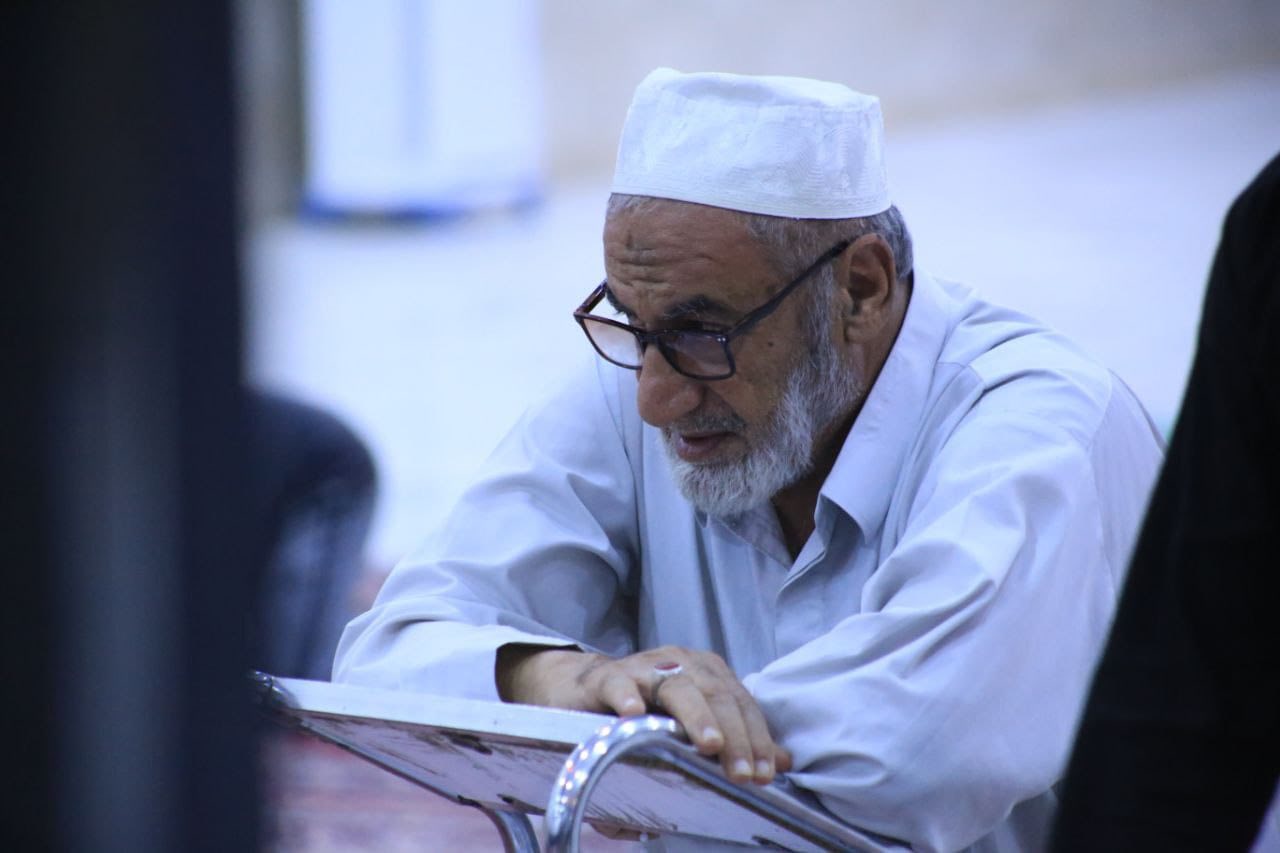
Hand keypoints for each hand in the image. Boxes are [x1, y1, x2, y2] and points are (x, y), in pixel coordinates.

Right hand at [496, 644, 791, 784]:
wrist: (583, 687)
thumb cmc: (645, 708)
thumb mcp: (693, 722)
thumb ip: (735, 738)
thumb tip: (783, 763)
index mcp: (706, 672)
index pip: (740, 703)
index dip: (757, 736)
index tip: (767, 772)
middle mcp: (680, 663)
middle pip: (715, 695)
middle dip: (734, 735)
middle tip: (744, 772)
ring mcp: (642, 668)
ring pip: (676, 687)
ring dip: (696, 716)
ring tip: (708, 745)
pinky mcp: (605, 677)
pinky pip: (618, 684)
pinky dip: (627, 698)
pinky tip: (633, 717)